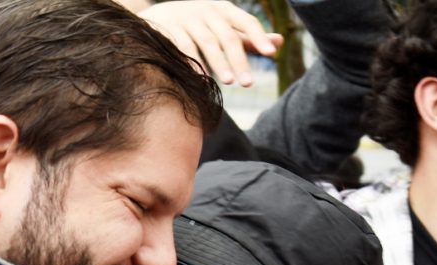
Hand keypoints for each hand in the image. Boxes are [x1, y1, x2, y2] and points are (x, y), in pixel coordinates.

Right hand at [139, 0, 282, 85]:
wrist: (157, 17)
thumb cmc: (197, 25)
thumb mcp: (222, 27)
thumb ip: (248, 38)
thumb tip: (279, 43)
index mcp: (224, 9)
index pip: (246, 22)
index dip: (259, 37)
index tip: (272, 54)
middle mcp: (207, 10)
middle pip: (228, 37)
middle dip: (239, 60)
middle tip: (248, 83)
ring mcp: (187, 17)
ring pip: (208, 42)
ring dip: (218, 63)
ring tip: (228, 82)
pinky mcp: (169, 27)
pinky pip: (184, 46)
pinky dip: (193, 61)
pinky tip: (200, 77)